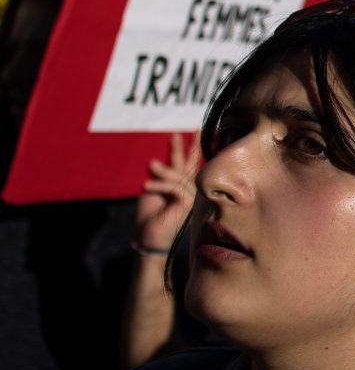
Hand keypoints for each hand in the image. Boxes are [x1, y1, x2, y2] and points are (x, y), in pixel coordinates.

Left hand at [135, 132, 199, 254]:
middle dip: (190, 146)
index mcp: (181, 186)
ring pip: (181, 176)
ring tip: (150, 164)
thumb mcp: (151, 191)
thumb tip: (157, 162)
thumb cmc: (149, 218)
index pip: (187, 164)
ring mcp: (192, 198)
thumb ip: (159, 177)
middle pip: (192, 165)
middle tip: (188, 129)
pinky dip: (161, 185)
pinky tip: (146, 185)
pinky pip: (175, 188)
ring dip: (164, 170)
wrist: (149, 240)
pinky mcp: (188, 205)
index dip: (188, 148)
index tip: (188, 132)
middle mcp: (190, 190)